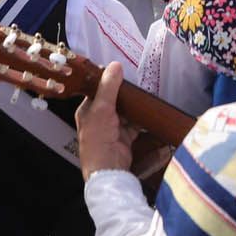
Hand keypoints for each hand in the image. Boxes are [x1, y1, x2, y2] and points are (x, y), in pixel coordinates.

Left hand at [75, 61, 138, 179]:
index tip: (122, 72)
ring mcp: (113, 128)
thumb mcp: (102, 109)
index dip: (108, 81)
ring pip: (126, 111)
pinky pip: (135, 124)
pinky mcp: (125, 137)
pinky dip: (141, 119)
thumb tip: (115, 65)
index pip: (98, 90)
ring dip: (134, 107)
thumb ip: (108, 87)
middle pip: (114, 100)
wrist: (108, 170)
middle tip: (137, 85)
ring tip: (145, 97)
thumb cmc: (98, 140)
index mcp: (87, 110)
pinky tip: (148, 113)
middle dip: (125, 94)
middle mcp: (99, 118)